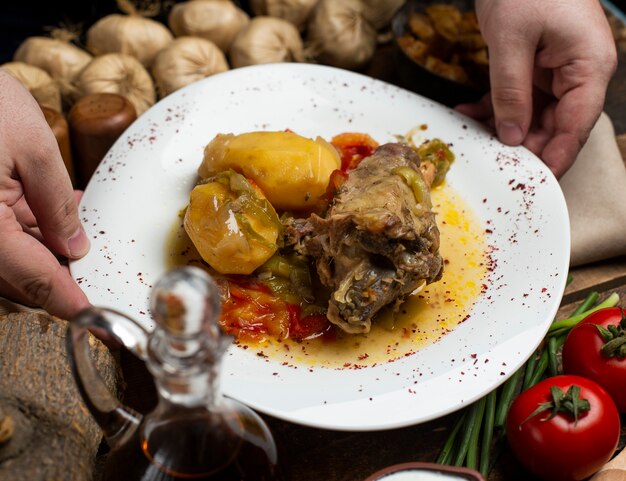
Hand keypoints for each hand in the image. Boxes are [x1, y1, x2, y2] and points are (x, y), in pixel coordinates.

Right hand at [0, 69, 90, 318]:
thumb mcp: (32, 148)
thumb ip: (57, 205)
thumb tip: (74, 248)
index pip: (31, 280)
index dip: (65, 301)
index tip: (91, 318)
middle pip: (12, 280)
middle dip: (52, 276)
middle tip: (86, 264)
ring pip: (1, 261)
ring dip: (38, 252)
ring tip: (69, 226)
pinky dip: (20, 232)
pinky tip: (46, 211)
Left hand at [456, 0, 616, 177]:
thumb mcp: (512, 41)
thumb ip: (511, 91)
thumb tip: (512, 135)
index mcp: (589, 66)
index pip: (577, 125)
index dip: (557, 156)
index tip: (536, 182)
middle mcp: (578, 72)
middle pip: (556, 125)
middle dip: (524, 147)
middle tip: (496, 166)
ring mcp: (556, 70)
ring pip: (533, 116)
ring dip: (503, 128)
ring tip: (475, 138)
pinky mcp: (535, 67)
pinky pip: (517, 98)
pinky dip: (493, 108)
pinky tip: (468, 114)